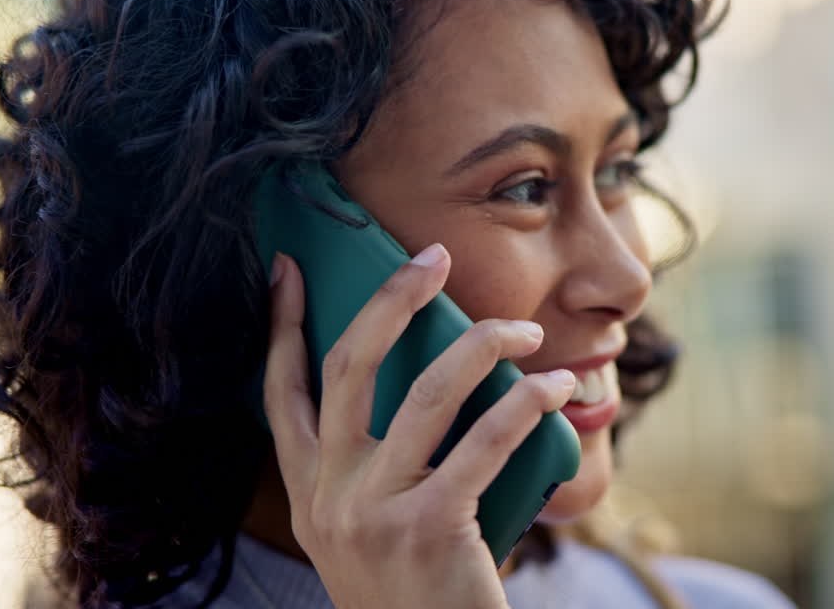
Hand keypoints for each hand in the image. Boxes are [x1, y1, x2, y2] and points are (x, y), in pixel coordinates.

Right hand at [262, 243, 576, 608]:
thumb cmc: (414, 589)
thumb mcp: (367, 527)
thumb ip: (375, 465)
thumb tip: (431, 375)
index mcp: (308, 490)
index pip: (281, 391)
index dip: (281, 324)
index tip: (289, 268)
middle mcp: (329, 495)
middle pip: (348, 367)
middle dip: (390, 300)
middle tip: (431, 258)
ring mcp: (374, 512)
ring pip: (426, 393)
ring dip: (483, 347)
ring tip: (523, 331)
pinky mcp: (430, 528)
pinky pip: (484, 443)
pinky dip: (525, 405)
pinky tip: (552, 389)